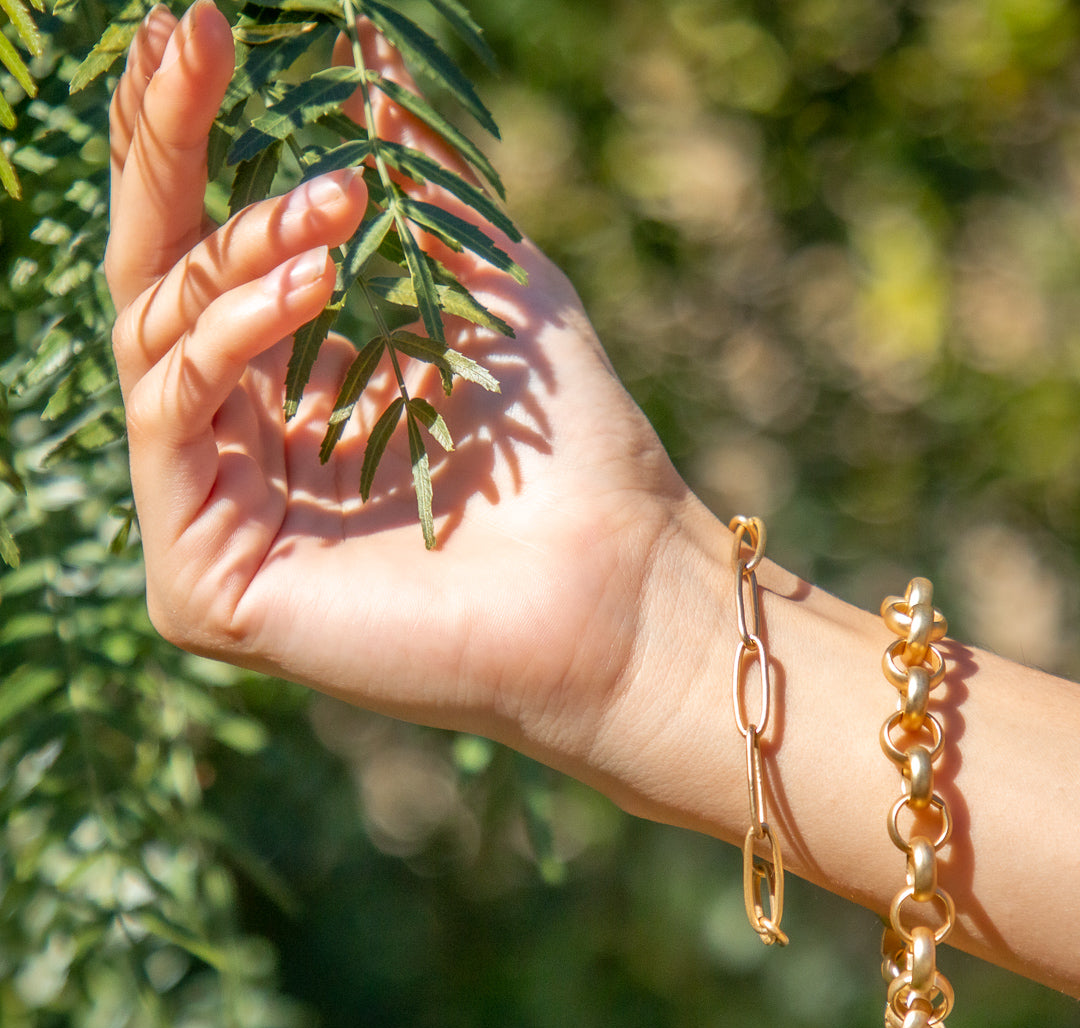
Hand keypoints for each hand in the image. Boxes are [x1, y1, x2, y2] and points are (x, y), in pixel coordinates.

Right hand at [106, 0, 702, 777]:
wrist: (616, 585)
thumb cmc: (564, 449)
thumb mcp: (482, 284)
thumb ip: (415, 185)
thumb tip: (367, 54)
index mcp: (291, 398)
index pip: (204, 261)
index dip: (188, 144)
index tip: (199, 31)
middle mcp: (240, 456)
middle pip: (154, 289)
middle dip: (163, 155)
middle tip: (190, 39)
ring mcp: (214, 521)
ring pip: (155, 344)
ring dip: (236, 251)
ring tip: (336, 207)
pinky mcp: (205, 585)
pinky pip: (173, 422)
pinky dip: (230, 337)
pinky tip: (310, 282)